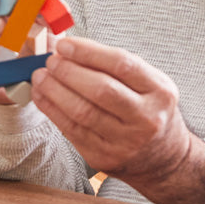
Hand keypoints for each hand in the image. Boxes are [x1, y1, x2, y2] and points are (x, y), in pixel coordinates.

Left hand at [31, 36, 204, 203]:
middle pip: (101, 90)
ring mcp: (126, 142)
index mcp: (160, 92)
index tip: (65, 45)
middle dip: (69, 71)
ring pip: (82, 112)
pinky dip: (53, 110)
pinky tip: (43, 96)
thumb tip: (68, 46)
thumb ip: (113, 64)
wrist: (163, 158)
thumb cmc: (149, 111)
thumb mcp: (148, 84)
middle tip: (51, 61)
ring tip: (41, 76)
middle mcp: (147, 118)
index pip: (122, 65)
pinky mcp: (105, 158)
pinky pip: (72, 131)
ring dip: (55, 91)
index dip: (89, 52)